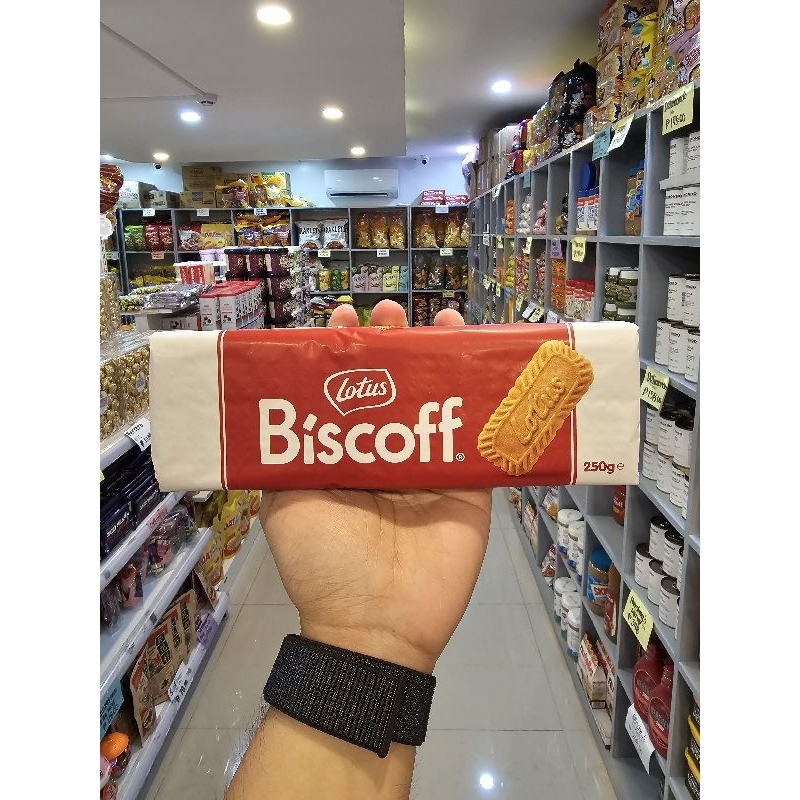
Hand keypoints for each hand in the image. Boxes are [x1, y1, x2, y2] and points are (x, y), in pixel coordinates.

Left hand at [259, 300, 492, 673]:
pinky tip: (485, 364)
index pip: (345, 392)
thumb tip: (276, 407)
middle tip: (392, 312)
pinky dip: (488, 401)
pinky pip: (483, 438)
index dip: (345, 354)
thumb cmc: (324, 562)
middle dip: (395, 344)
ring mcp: (432, 468)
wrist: (376, 625)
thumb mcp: (284, 503)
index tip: (344, 319)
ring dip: (443, 359)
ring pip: (440, 403)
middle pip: (396, 387)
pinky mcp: (470, 486)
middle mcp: (388, 454)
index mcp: (344, 455)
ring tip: (442, 321)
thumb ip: (284, 457)